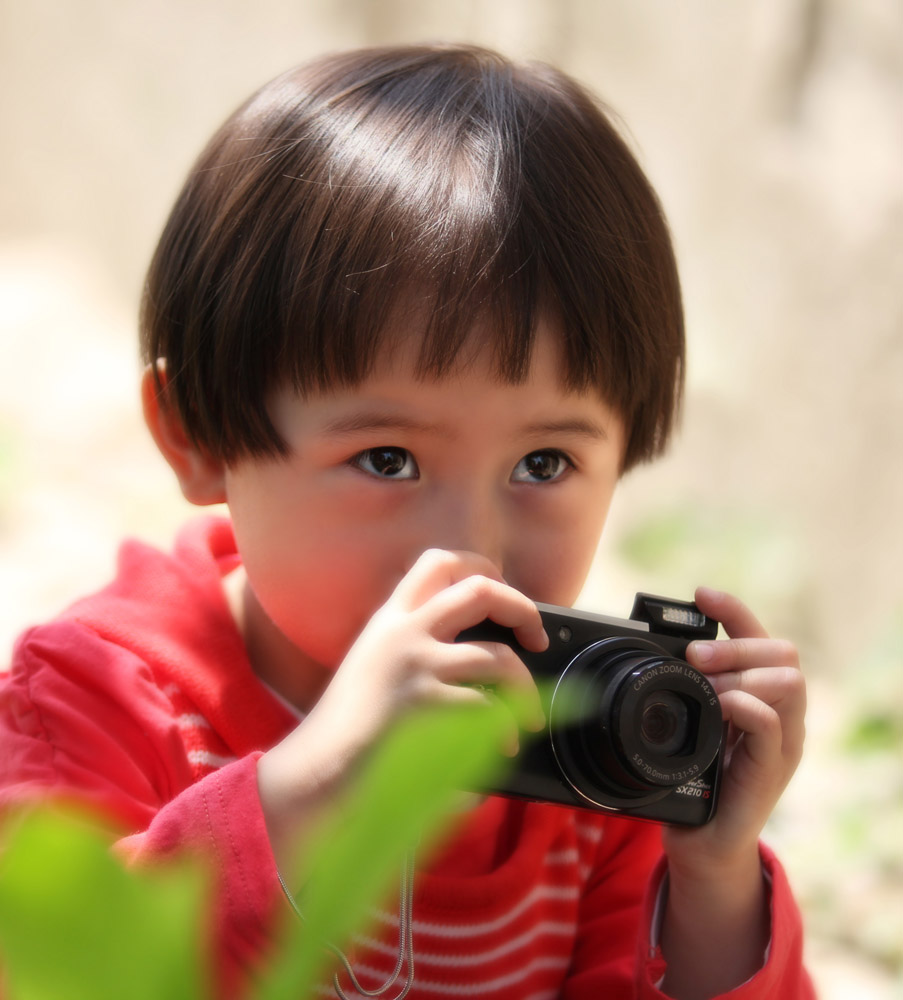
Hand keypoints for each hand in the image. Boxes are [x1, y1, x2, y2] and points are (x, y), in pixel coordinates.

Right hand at [312, 547, 547, 761]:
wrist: (314, 772)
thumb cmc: (345, 731)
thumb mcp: (373, 667)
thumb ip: (413, 648)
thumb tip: (479, 657)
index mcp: (390, 619)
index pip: (438, 562)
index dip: (482, 567)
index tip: (502, 592)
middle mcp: (404, 632)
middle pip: (481, 590)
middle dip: (522, 608)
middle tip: (535, 637)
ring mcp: (415, 665)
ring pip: (498, 657)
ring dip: (525, 688)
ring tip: (528, 715)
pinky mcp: (425, 704)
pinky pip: (489, 709)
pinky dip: (505, 729)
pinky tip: (503, 745)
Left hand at [663, 586, 805, 874]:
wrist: (701, 841)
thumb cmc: (692, 778)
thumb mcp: (688, 722)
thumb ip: (685, 688)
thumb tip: (652, 647)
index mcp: (757, 693)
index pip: (759, 637)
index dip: (734, 611)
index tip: (701, 594)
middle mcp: (779, 712)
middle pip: (781, 651)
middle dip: (734, 644)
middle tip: (693, 656)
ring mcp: (782, 740)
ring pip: (788, 680)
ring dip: (741, 673)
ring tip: (704, 684)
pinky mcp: (772, 769)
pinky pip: (774, 724)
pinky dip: (745, 707)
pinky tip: (720, 707)